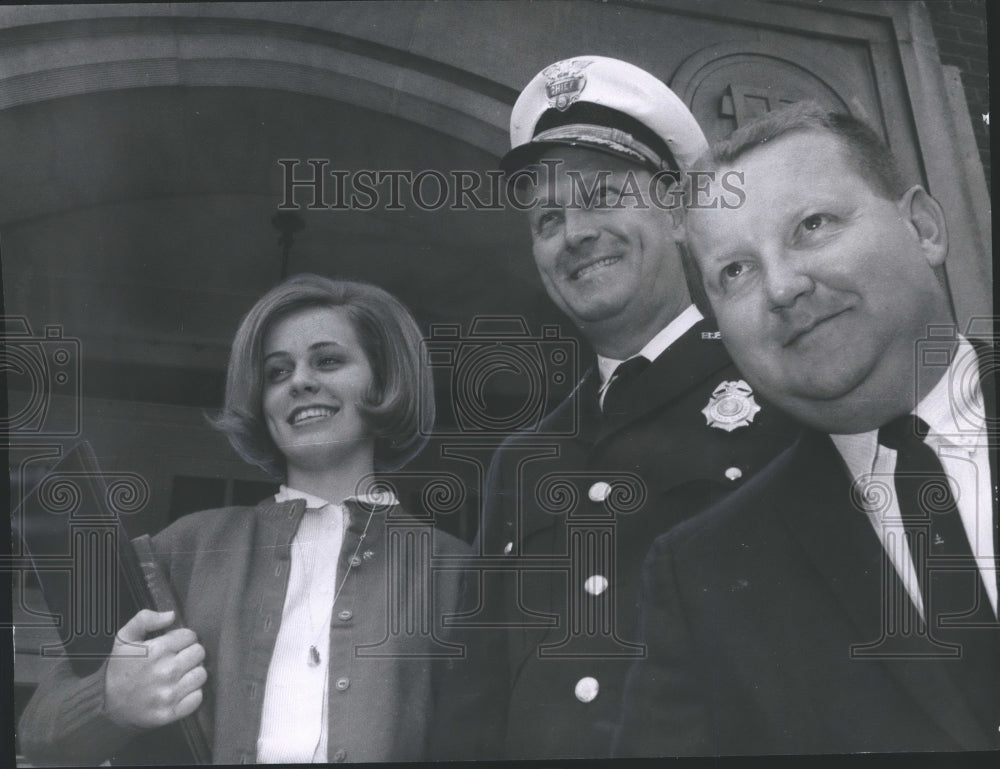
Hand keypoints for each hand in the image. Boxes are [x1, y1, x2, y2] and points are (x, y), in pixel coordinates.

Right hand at [104, 609, 207, 728]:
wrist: (104, 703)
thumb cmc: (118, 668)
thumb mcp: (124, 638)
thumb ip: (145, 619)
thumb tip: (171, 615)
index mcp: (156, 650)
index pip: (190, 636)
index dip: (182, 638)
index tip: (173, 645)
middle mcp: (166, 672)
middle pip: (199, 653)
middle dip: (189, 653)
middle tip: (176, 659)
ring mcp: (169, 694)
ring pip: (201, 674)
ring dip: (192, 673)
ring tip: (178, 675)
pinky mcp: (170, 713)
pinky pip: (197, 698)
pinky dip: (191, 694)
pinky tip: (178, 690)